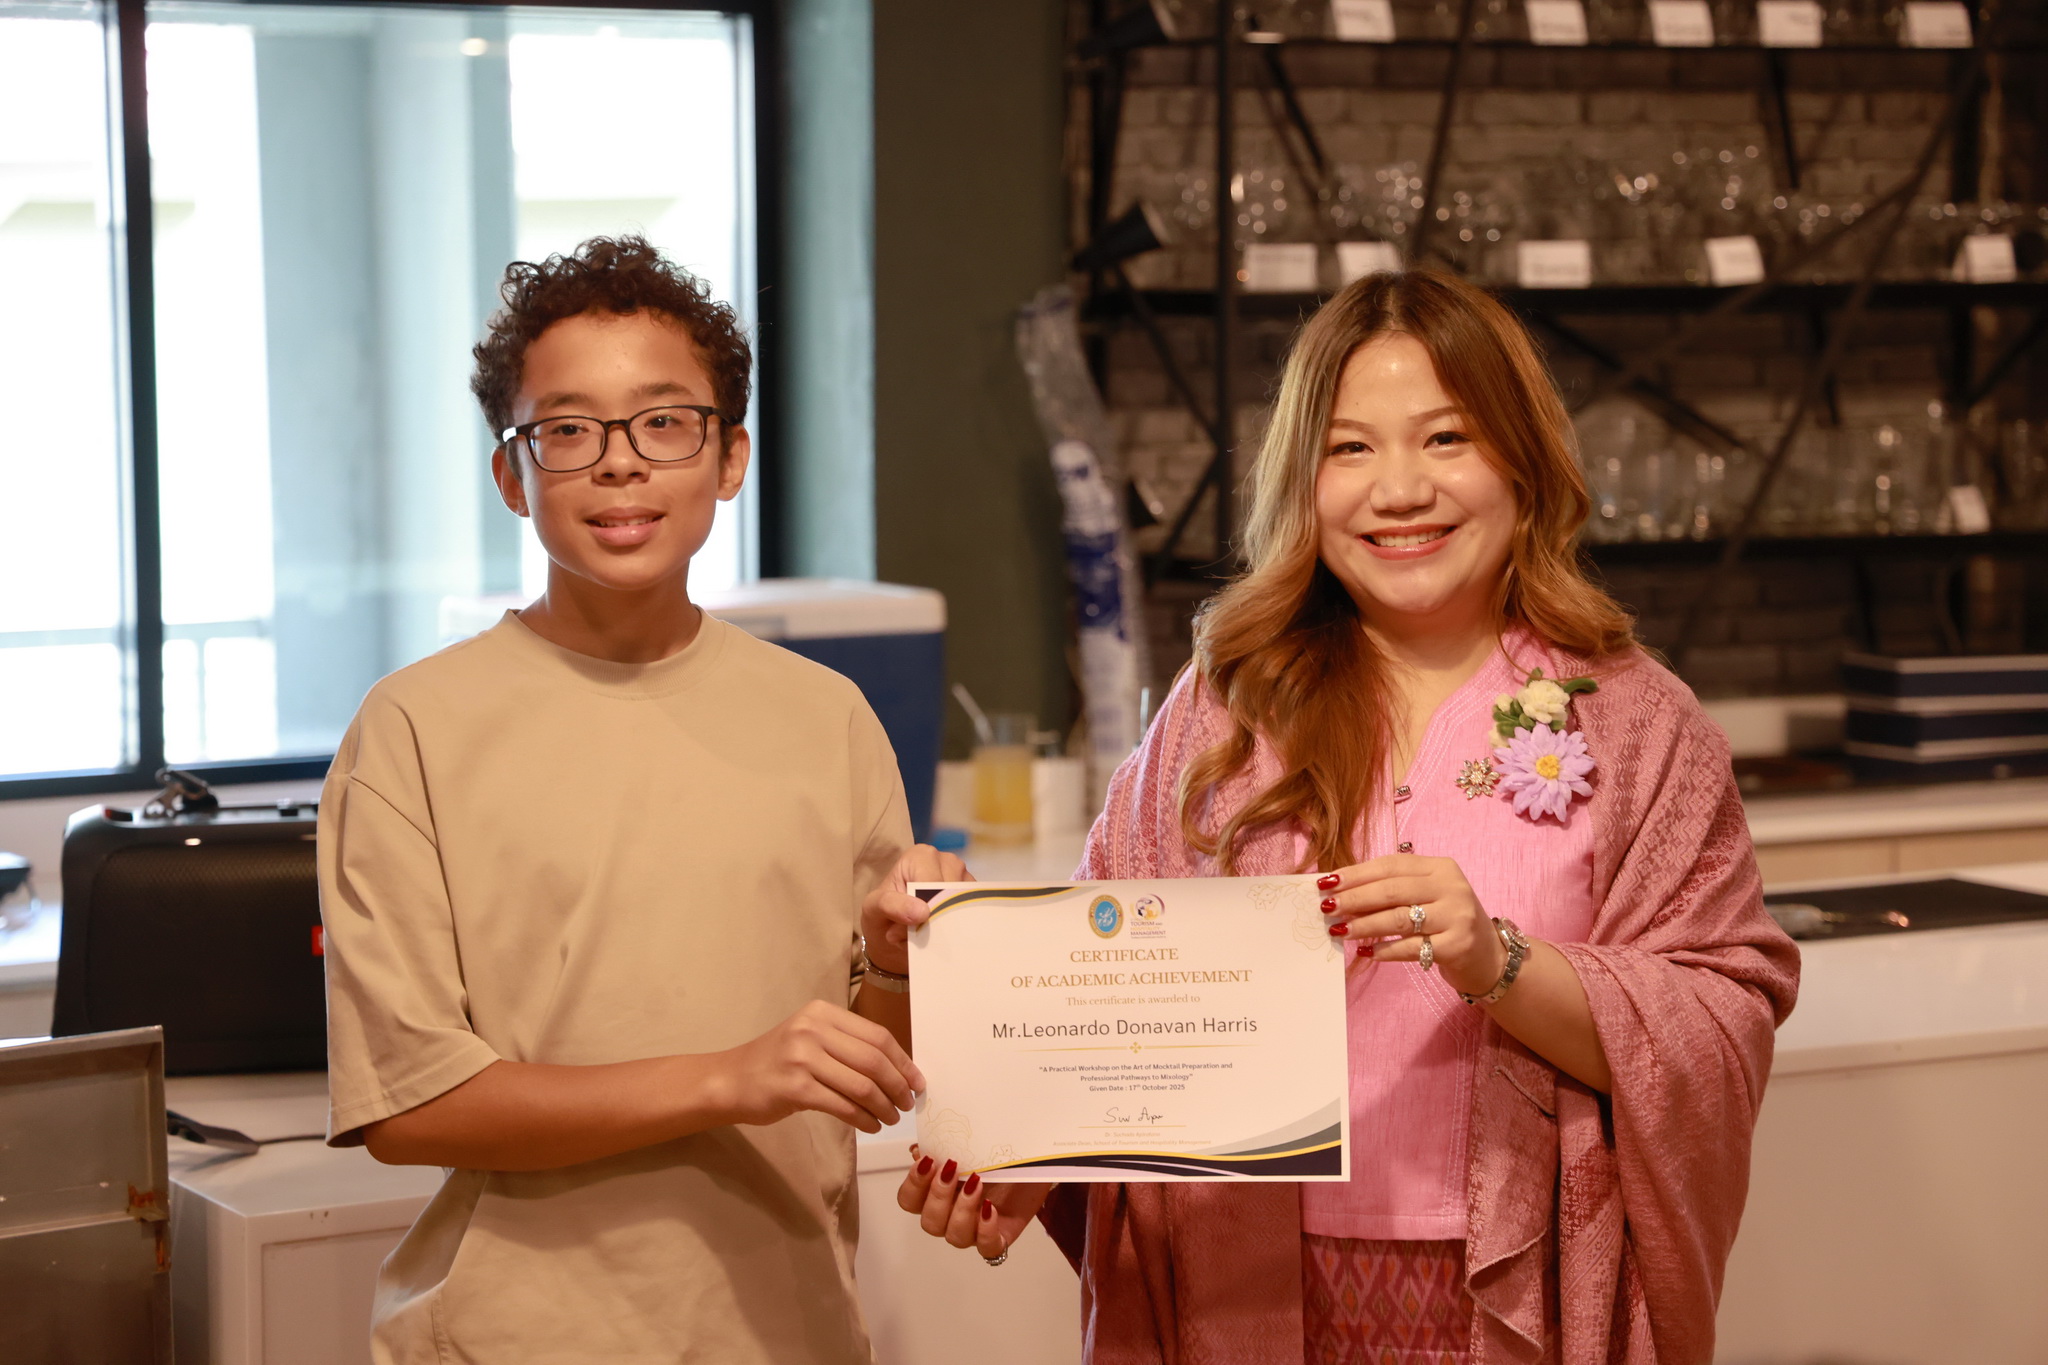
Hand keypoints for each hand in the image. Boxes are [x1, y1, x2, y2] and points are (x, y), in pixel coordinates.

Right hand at [716, 1000, 926, 1133]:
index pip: (876, 1035)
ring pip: (862, 1084)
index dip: (903, 1061)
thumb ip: (847, 1046)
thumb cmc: (775, 1062)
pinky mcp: (795, 1087)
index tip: (917, 1081)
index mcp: (821, 1013)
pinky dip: (864, 1118)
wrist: (730, 1080)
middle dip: (898, 1085)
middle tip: (907, 1104)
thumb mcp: (810, 1040)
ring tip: (890, 1118)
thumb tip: (898, 1070)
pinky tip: (871, 1125)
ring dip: (884, 1106)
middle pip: (873, 1059)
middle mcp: (812, 1029)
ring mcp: (802, 1057)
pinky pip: (843, 1105)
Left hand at [860, 843, 971, 975]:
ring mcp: (964, 879)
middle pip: (953, 895)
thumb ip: (893, 906)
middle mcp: (947, 861)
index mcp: (921, 856)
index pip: (934, 884)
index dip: (927, 910)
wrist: (892, 934)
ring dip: (948, 926)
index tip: (913, 927)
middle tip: (918, 933)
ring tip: (927, 933)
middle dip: (937, 919)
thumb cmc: (882, 914)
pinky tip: (943, 933)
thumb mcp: (875, 909)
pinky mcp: (974, 898)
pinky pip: (974, 915)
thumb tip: (923, 913)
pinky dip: (960, 929)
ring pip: (966, 905)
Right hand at [897, 1144, 1053, 1259]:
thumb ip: (942, 1146)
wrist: (1034, 1159)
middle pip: (929, 1223)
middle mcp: (951, 1216)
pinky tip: (990, 1209)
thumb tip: (917, 1150)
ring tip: (977, 1184)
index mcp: (937, 1193)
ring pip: (954, 1237)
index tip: (928, 1161)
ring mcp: (974, 1230)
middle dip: (938, 1196)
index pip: (909, 1200)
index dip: (914, 1185)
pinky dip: (986, 1230)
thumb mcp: (970, 1144)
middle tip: (953, 1169)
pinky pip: (987, 1248)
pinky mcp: (999, 1238)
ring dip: (962, 1211)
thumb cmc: (997, 1152)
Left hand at [1319, 854, 1509, 1000]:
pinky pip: (1412, 948)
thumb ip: (1392, 891)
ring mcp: (1457, 916)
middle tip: (1327, 908)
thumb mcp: (1426, 896)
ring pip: (1399, 919)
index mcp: (1440, 867)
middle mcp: (1451, 887)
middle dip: (1354, 899)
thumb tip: (1341, 893)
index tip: (1326, 883)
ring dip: (1364, 925)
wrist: (1490, 957)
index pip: (1391, 865)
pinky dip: (1385, 950)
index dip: (1356, 874)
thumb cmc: (1447, 922)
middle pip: (1392, 890)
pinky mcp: (1457, 945)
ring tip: (1339, 930)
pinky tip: (1367, 952)